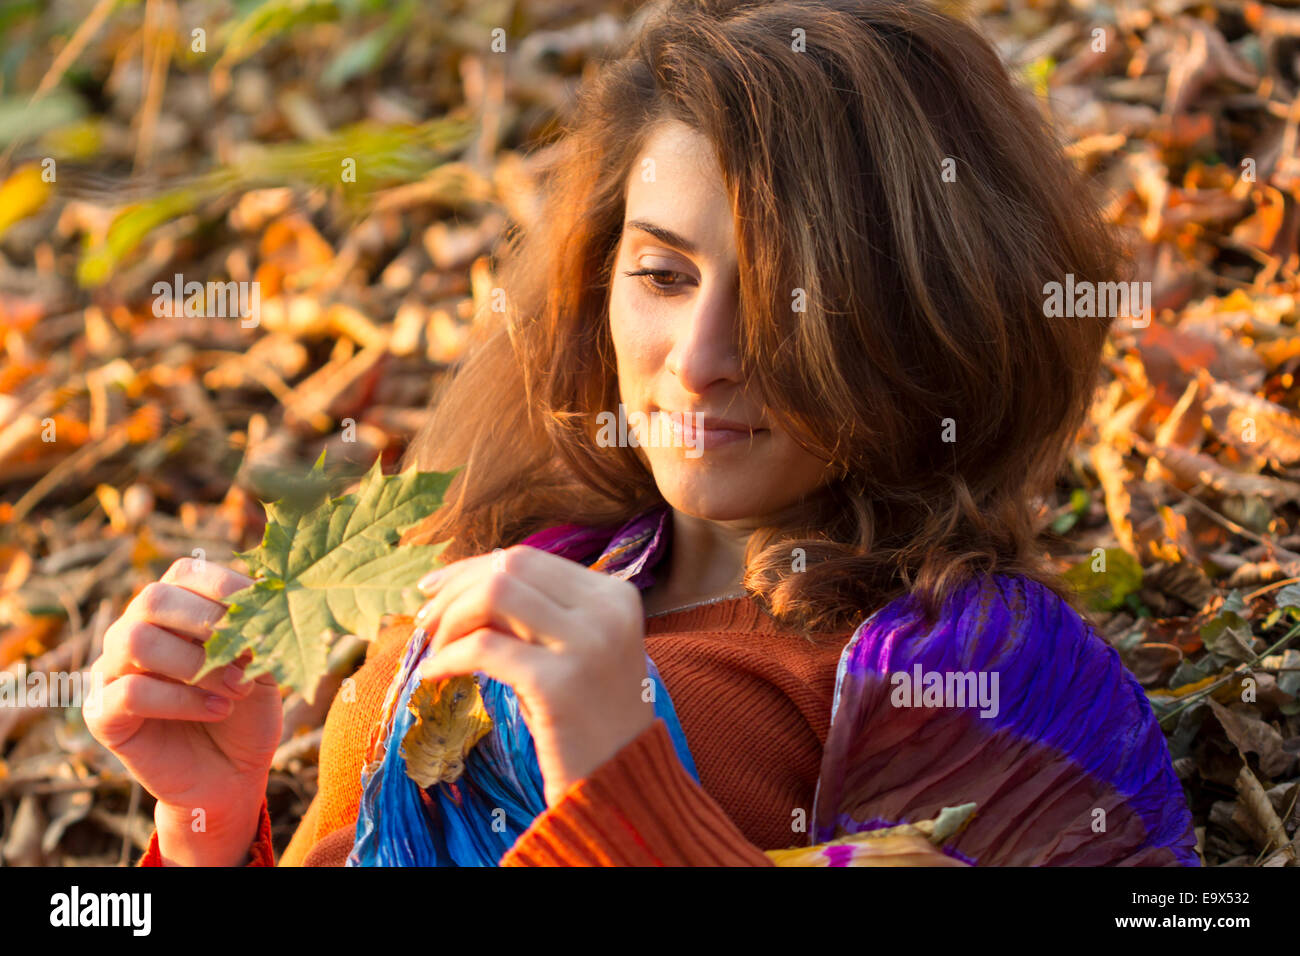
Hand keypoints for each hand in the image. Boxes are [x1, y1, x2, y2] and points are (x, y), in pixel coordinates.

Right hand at [84, 557, 283, 863]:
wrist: (231, 774)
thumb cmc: (247, 712)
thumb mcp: (261, 667)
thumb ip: (253, 635)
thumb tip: (255, 605)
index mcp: (174, 610)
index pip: (186, 572)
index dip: (225, 587)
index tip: (264, 612)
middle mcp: (134, 631)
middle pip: (153, 598)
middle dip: (207, 622)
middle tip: (245, 655)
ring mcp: (111, 671)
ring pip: (135, 640)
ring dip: (195, 664)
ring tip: (236, 690)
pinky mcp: (102, 714)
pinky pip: (131, 692)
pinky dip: (182, 700)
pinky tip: (216, 711)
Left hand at [414, 546, 654, 806]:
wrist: (623, 790)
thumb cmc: (589, 724)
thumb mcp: (574, 653)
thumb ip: (535, 616)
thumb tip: (461, 586)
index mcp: (613, 596)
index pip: (527, 558)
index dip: (471, 568)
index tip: (433, 590)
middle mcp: (606, 611)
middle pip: (509, 566)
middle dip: (455, 588)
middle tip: (425, 622)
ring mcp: (588, 644)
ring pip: (495, 593)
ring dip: (452, 617)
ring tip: (435, 651)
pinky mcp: (559, 684)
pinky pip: (483, 647)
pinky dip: (447, 657)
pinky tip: (433, 676)